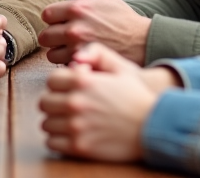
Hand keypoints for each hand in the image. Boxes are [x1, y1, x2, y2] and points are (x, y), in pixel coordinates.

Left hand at [39, 0, 150, 64]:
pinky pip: (62, 64)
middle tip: (65, 36)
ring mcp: (77, 47)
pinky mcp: (83, 62)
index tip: (63, 21)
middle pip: (45, 35)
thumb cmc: (122, 18)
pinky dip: (67, 62)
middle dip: (53, 36)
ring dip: (58, 51)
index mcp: (77, 8)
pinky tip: (78, 57)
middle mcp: (74, 28)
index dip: (54, 18)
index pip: (47, 14)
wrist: (141, 42)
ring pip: (50, 53)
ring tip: (71, 48)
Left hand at [40, 43, 161, 162]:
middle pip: (45, 102)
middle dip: (54, 103)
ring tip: (70, 121)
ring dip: (56, 122)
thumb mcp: (119, 66)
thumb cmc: (136, 95)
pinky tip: (71, 135)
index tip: (68, 90)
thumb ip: (95, 54)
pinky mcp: (79, 146)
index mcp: (82, 81)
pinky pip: (52, 142)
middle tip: (67, 106)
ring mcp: (76, 126)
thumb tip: (75, 59)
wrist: (154, 125)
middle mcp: (75, 102)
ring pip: (46, 123)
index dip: (60, 85)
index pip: (51, 81)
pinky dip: (58, 139)